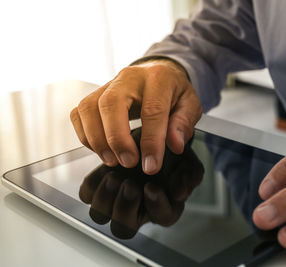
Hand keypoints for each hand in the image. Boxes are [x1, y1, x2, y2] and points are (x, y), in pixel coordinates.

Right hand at [70, 59, 201, 173]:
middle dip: (117, 138)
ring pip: (89, 107)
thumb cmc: (174, 92)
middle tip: (128, 162)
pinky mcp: (95, 94)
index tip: (151, 165)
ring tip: (112, 160)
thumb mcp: (190, 104)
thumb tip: (175, 144)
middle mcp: (129, 77)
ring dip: (97, 139)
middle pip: (112, 104)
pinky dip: (85, 134)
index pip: (152, 110)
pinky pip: (79, 113)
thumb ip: (183, 123)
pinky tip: (100, 149)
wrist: (160, 73)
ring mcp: (108, 84)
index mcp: (158, 78)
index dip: (151, 141)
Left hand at [79, 140, 203, 238]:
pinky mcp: (100, 186)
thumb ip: (190, 175)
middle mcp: (139, 207)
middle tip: (130, 184)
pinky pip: (88, 194)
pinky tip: (105, 169)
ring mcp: (117, 198)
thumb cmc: (170, 150)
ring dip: (105, 198)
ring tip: (114, 176)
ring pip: (101, 216)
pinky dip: (93, 184)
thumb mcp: (188, 160)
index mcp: (164, 205)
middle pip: (124, 228)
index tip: (152, 187)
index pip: (161, 217)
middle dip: (125, 207)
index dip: (156, 205)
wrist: (151, 132)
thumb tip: (181, 193)